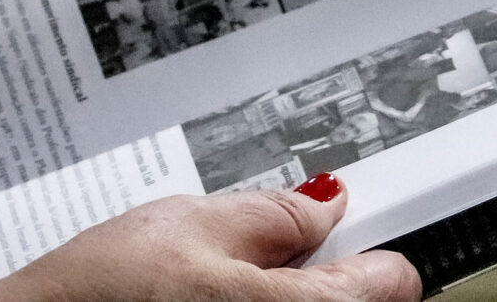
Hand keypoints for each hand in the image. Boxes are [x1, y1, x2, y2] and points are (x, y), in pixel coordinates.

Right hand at [0, 181, 420, 301]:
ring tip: (226, 289)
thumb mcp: (191, 221)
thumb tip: (326, 204)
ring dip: (288, 299)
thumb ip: (274, 214)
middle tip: (271, 258)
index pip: (394, 281)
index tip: (360, 233)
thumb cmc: (102, 290)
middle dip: (324, 276)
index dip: (374, 245)